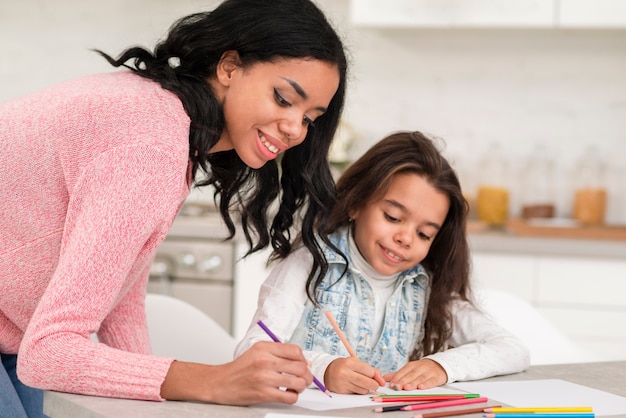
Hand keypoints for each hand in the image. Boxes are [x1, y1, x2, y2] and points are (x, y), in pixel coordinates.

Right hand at [161, 341, 311, 404]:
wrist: (220, 383)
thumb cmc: (240, 368)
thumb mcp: (257, 351)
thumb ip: (278, 353)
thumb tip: (303, 361)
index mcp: (265, 348)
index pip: (296, 351)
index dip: (303, 359)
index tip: (302, 365)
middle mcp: (265, 361)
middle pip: (301, 367)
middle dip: (306, 375)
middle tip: (303, 378)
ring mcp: (265, 378)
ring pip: (298, 382)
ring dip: (301, 387)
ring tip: (295, 387)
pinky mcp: (263, 394)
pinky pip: (289, 397)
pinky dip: (292, 397)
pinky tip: (286, 394)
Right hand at [324, 357, 385, 393]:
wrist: (327, 372)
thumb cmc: (344, 366)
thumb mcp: (356, 362)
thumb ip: (370, 369)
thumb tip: (381, 380)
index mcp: (350, 363)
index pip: (369, 371)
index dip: (376, 375)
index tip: (378, 377)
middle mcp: (345, 373)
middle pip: (367, 382)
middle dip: (374, 384)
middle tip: (375, 383)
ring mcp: (343, 383)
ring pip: (363, 390)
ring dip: (367, 388)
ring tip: (363, 383)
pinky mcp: (342, 391)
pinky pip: (357, 393)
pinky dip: (360, 390)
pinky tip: (356, 386)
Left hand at [383, 359, 447, 390]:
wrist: (439, 365)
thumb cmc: (421, 369)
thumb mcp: (410, 369)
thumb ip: (397, 374)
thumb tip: (384, 378)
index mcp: (411, 365)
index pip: (402, 372)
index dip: (397, 378)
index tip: (391, 385)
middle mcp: (419, 368)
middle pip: (410, 375)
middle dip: (403, 381)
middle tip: (396, 387)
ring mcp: (428, 372)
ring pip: (419, 378)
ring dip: (413, 383)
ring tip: (406, 388)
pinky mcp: (436, 377)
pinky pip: (431, 381)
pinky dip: (426, 384)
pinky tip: (421, 387)